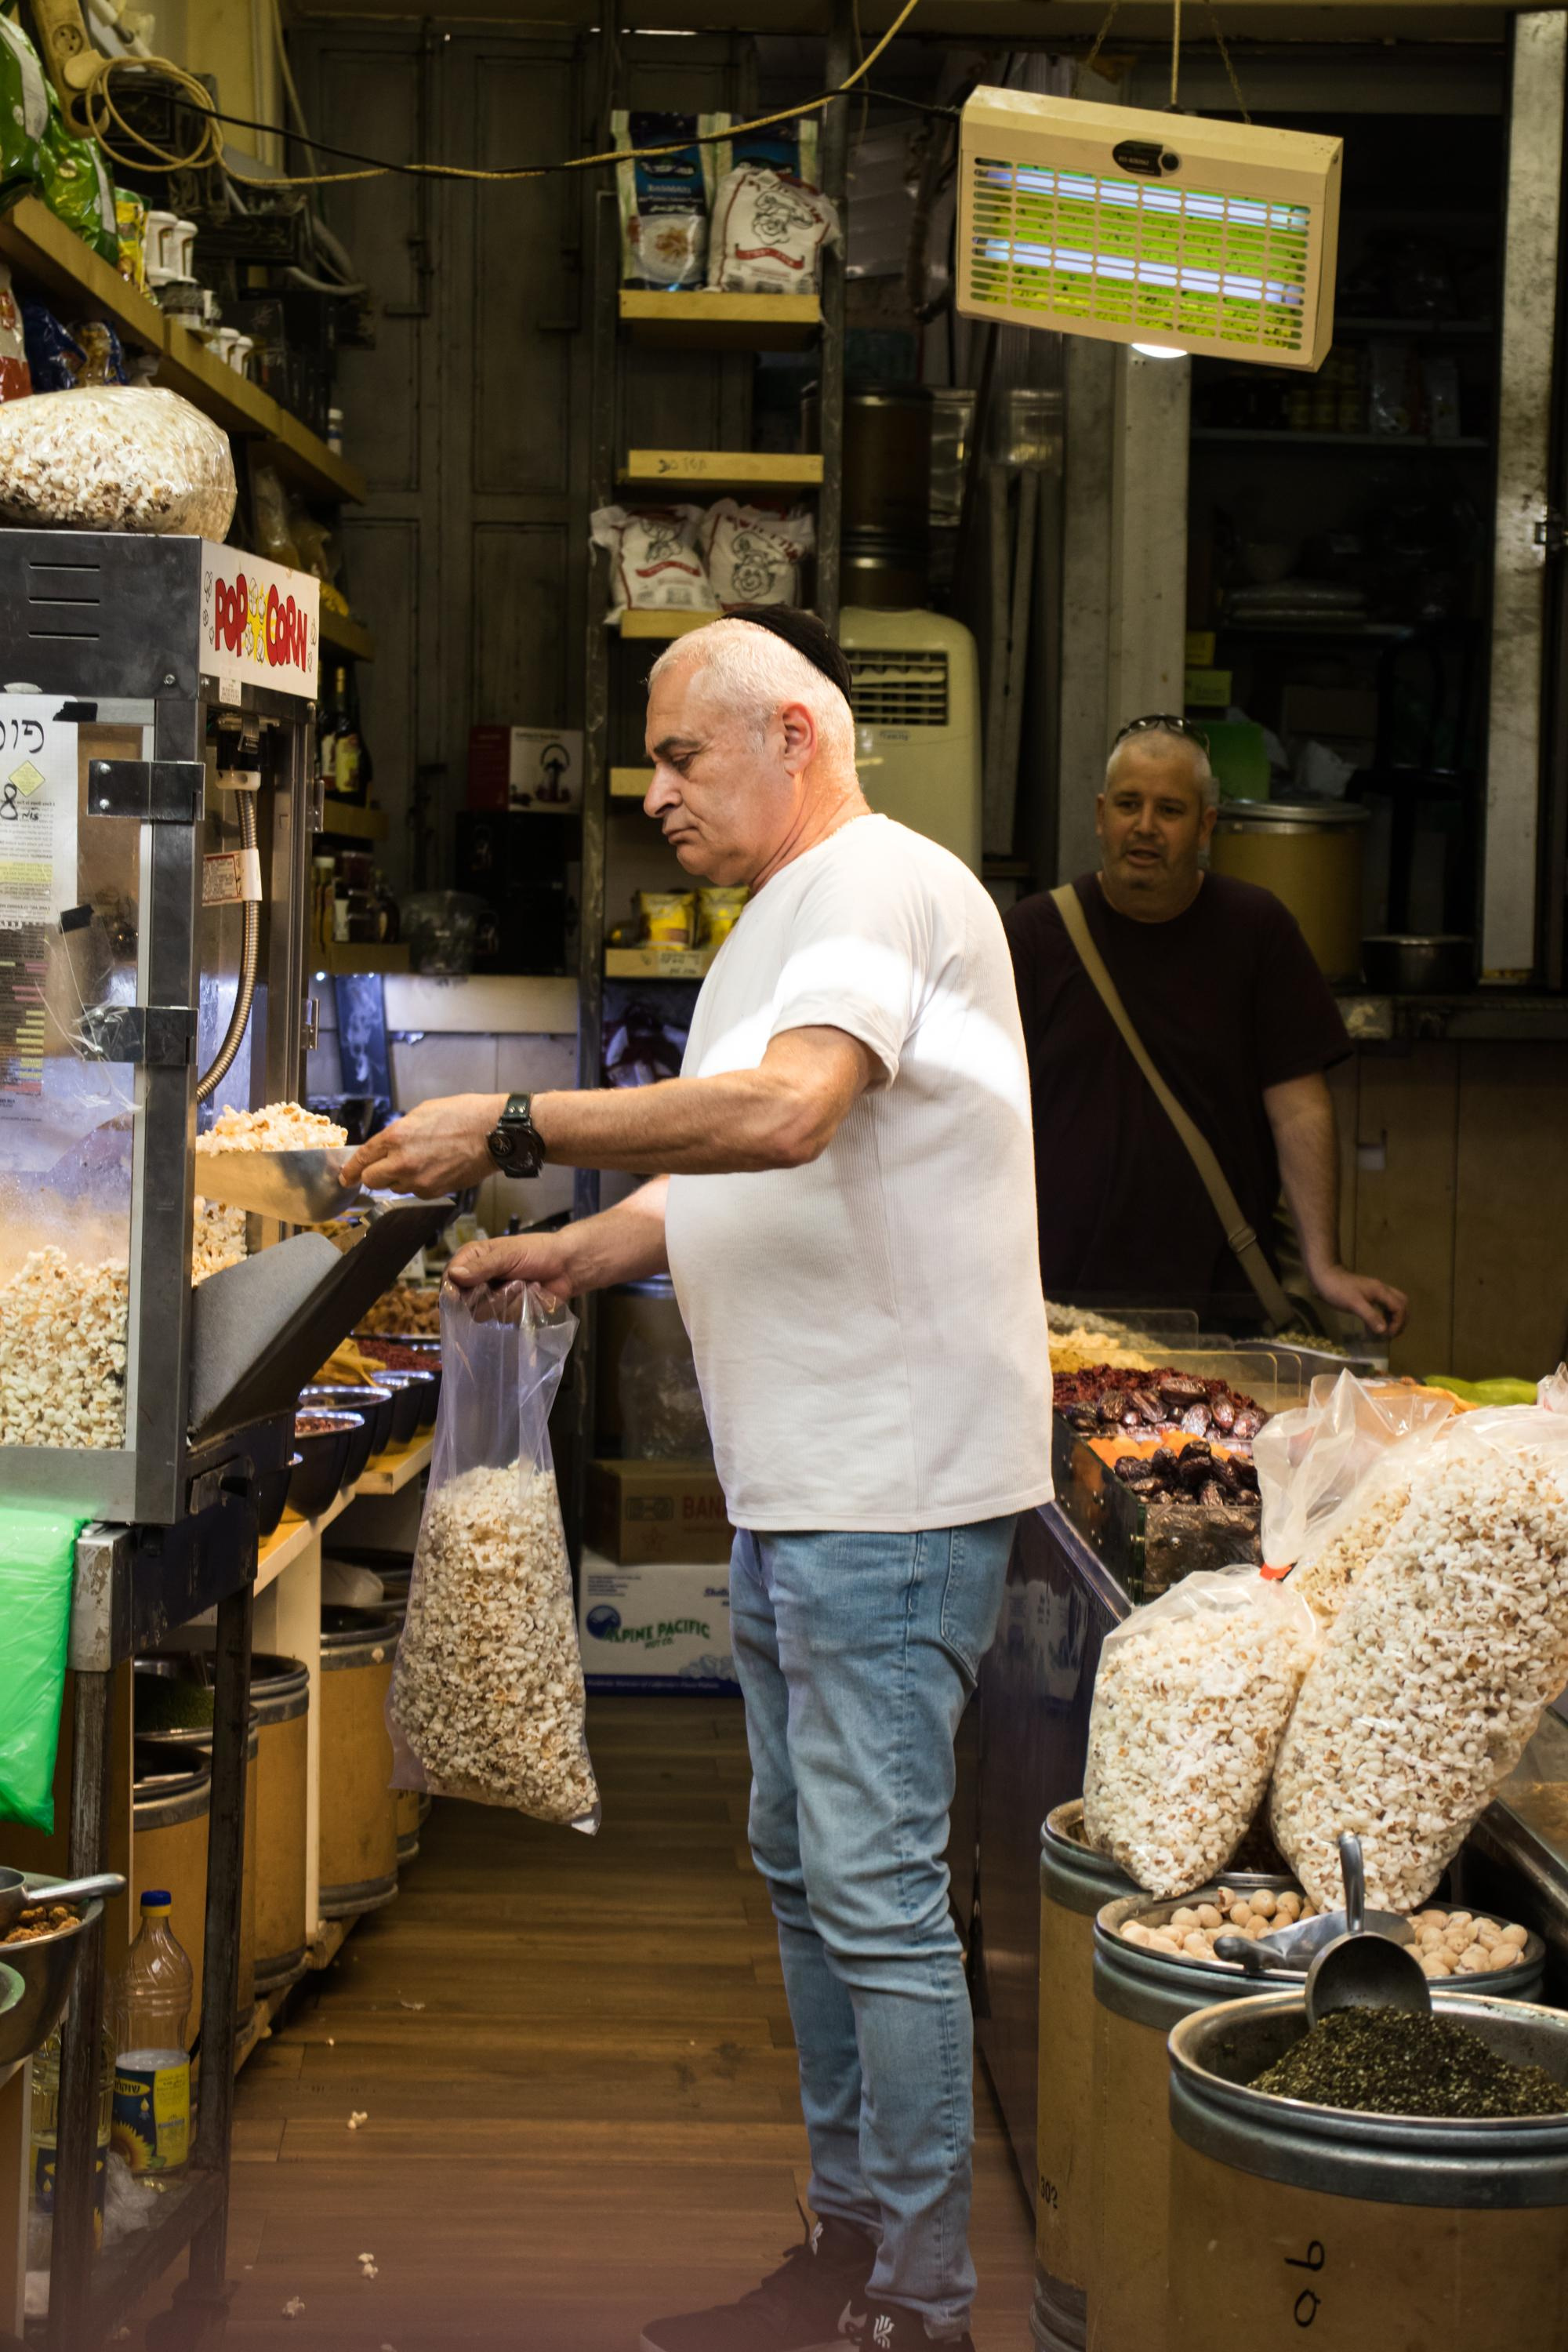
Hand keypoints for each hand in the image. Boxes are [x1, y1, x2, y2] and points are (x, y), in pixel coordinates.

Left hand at [341, 1094, 504, 1197]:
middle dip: (372, 1175)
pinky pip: (416, 1191)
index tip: (345, 1176)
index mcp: (396, 1136)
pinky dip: (419, 1183)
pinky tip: (434, 1168)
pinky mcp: (434, 1191)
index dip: (350, 1169)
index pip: (362, 1158)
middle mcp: (402, 1162)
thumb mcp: (422, 1113)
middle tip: (379, 1170)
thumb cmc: (463, 1116)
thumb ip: (399, 1131)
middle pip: (371, 1181)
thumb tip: (388, 1144)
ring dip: (398, 1179)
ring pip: (394, 1188)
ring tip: (419, 1163)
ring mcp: (418, 1180)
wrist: (493, 1133)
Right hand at [447, 1231, 577, 1311]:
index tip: (457, 1296)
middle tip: (505, 1281)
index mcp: (473, 1259)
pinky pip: (503, 1319)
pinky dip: (517, 1307)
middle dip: (484, 1294)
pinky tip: (528, 1295)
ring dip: (505, 1300)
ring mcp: (491, 1299)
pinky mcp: (506, 1313)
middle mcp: (477, 1280)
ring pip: (482, 1313)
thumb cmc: (538, 1252)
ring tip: (521, 1284)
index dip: (451, 1288)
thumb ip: (481, 1266)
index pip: (449, 1277)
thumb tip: (454, 1275)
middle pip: (462, 1301)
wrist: (567, 1267)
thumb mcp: (508, 1254)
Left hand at [1310, 1264, 1408, 1339]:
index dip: (1398, 1323)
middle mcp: (1382, 1290)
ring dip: (1391, 1319)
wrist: (1324, 1275)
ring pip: (1392, 1304)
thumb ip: (1370, 1316)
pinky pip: (1382, 1306)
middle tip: (1391, 1333)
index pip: (1400, 1307)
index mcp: (1381, 1291)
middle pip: (1401, 1303)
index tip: (1388, 1335)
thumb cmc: (1338, 1289)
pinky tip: (1372, 1327)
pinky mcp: (1368, 1295)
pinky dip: (1381, 1317)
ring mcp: (1375, 1292)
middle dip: (1400, 1319)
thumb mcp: (1354, 1304)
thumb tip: (1384, 1331)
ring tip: (1383, 1332)